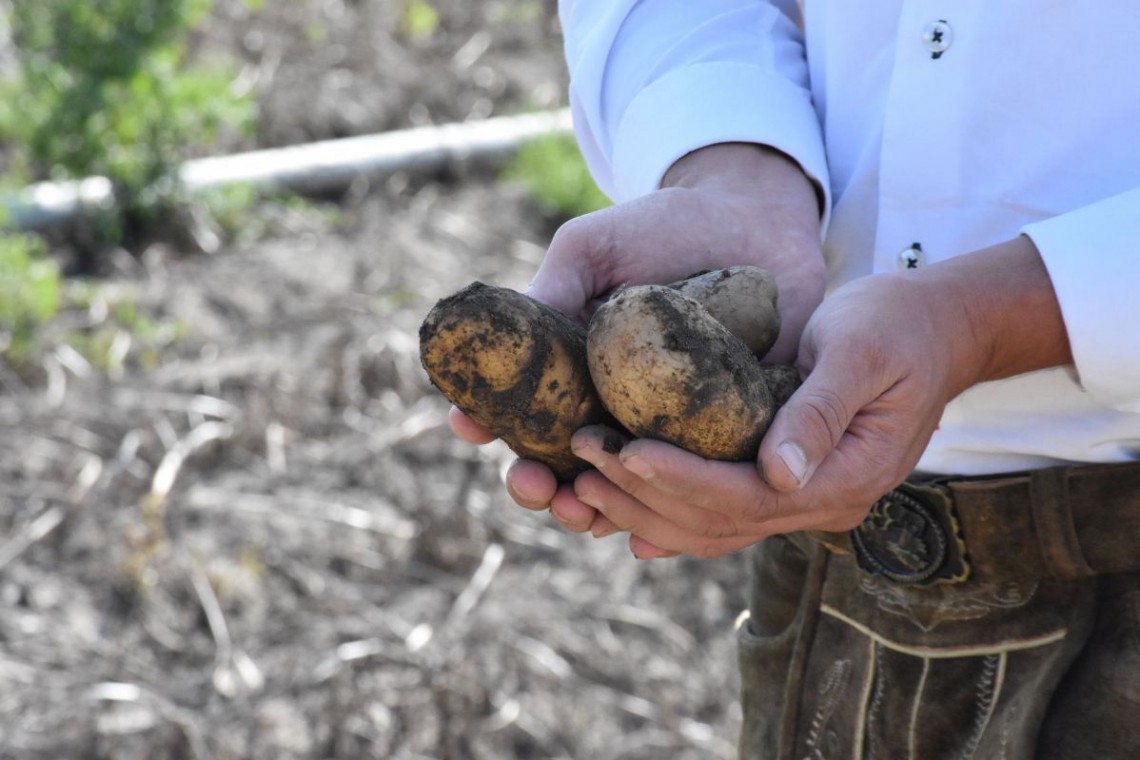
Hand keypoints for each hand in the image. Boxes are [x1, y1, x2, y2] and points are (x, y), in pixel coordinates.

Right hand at [451, 143, 826, 532]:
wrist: (753, 217)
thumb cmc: (662, 228)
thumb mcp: (593, 250)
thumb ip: (552, 290)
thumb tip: (497, 339)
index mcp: (575, 374)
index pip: (524, 417)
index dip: (490, 427)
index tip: (469, 426)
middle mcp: (619, 411)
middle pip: (569, 471)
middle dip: (540, 489)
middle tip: (534, 486)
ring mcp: (674, 430)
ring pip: (629, 493)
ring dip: (597, 513)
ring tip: (584, 512)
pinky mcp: (732, 436)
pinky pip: (704, 484)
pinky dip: (676, 508)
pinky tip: (654, 518)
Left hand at [568, 236, 1071, 557]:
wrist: (936, 330)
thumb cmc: (897, 324)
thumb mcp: (859, 350)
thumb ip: (820, 411)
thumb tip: (780, 473)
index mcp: (847, 475)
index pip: (746, 496)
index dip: (679, 479)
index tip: (622, 451)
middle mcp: (823, 503)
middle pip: (718, 524)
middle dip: (644, 499)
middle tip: (582, 463)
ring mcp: (806, 502)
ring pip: (713, 531)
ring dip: (646, 514)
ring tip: (584, 488)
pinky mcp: (788, 487)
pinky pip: (723, 518)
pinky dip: (672, 517)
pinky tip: (625, 515)